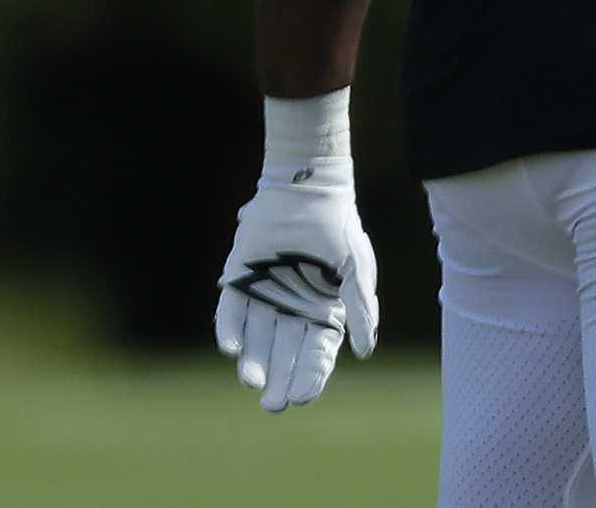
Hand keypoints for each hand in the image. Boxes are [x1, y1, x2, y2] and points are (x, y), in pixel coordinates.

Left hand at [215, 154, 377, 410]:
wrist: (307, 189)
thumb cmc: (337, 228)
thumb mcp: (356, 268)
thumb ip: (361, 308)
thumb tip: (366, 353)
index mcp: (321, 310)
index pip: (315, 352)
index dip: (310, 375)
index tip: (303, 398)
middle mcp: (290, 310)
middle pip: (283, 353)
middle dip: (279, 379)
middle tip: (273, 405)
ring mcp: (262, 297)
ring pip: (256, 339)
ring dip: (253, 362)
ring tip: (252, 382)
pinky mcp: (237, 280)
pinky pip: (229, 312)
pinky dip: (229, 330)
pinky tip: (230, 349)